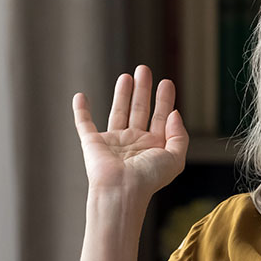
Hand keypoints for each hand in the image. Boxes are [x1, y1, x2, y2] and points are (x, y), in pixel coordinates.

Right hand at [72, 65, 188, 201]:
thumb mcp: (175, 158)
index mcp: (153, 146)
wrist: (121, 190)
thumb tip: (175, 113)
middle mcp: (134, 143)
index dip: (164, 100)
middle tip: (144, 69)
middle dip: (142, 89)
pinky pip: (84, 124)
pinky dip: (80, 110)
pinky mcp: (92, 143)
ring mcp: (113, 142)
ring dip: (122, 94)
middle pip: (139, 109)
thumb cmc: (148, 178)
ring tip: (127, 76)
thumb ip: (179, 135)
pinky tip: (80, 96)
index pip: (160, 117)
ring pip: (118, 111)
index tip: (166, 82)